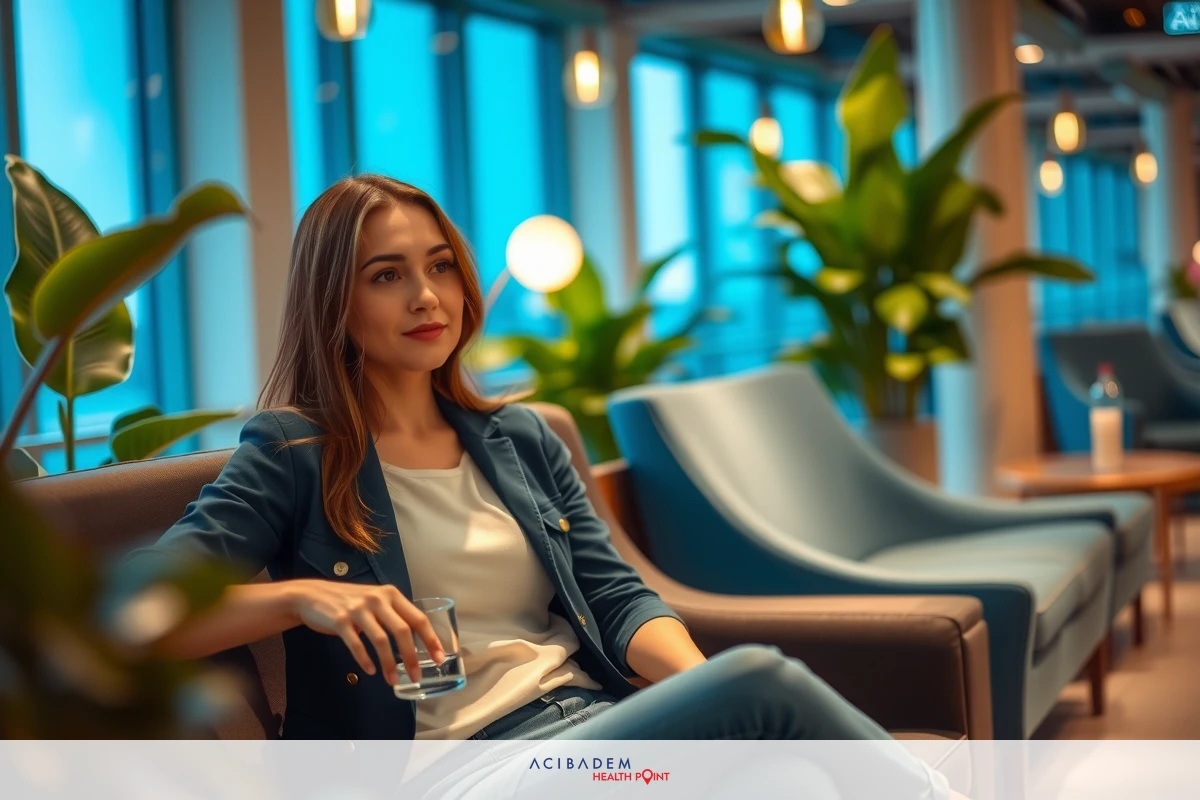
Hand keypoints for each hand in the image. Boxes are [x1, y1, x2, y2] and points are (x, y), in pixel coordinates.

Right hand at [284, 579, 444, 684]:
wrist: (312, 595)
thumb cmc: (349, 601)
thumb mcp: (375, 601)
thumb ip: (393, 615)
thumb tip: (416, 643)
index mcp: (391, 594)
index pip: (418, 618)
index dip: (431, 639)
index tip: (440, 657)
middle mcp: (377, 599)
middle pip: (402, 630)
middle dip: (412, 656)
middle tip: (417, 676)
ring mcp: (358, 609)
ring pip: (381, 640)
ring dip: (389, 664)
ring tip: (392, 680)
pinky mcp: (340, 620)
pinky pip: (356, 644)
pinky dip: (365, 660)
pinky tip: (371, 671)